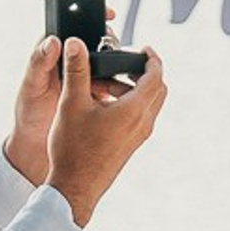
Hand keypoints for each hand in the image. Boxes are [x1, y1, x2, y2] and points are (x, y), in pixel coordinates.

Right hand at [5, 39, 167, 224]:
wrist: (75, 187)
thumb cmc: (73, 148)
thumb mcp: (71, 103)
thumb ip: (76, 70)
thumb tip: (75, 43)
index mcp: (135, 110)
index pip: (156, 75)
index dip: (151, 57)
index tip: (142, 47)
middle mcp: (144, 123)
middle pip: (157, 89)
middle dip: (143, 72)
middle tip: (122, 63)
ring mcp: (139, 136)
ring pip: (148, 104)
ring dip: (132, 89)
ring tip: (101, 85)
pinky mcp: (131, 145)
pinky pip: (139, 117)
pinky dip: (128, 104)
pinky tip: (101, 104)